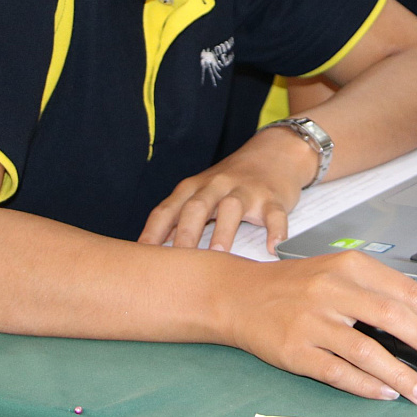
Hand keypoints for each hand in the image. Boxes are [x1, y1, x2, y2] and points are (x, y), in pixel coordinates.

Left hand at [138, 126, 314, 253]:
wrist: (275, 152)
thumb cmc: (231, 181)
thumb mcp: (202, 194)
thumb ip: (180, 219)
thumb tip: (153, 251)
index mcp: (193, 188)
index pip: (167, 210)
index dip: (152, 234)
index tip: (142, 260)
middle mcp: (216, 186)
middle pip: (196, 208)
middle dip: (186, 235)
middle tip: (178, 264)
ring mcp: (245, 190)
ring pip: (231, 208)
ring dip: (224, 230)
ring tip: (219, 255)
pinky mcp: (272, 197)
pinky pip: (274, 214)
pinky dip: (275, 230)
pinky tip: (274, 248)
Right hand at [223, 251, 416, 402]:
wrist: (240, 295)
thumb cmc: (295, 285)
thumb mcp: (336, 272)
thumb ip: (374, 288)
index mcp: (348, 266)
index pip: (403, 291)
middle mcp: (331, 290)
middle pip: (391, 318)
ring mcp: (312, 321)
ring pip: (367, 352)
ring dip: (400, 375)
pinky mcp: (296, 350)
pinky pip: (339, 372)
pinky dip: (366, 385)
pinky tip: (384, 392)